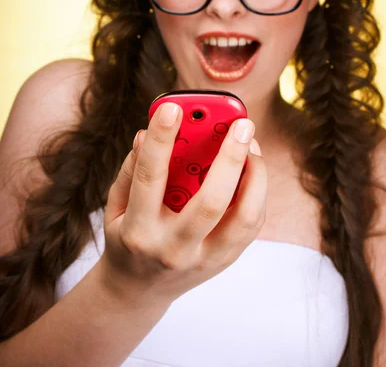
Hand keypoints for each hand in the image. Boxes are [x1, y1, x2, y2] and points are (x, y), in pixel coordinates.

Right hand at [101, 102, 266, 303]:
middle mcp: (173, 248)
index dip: (160, 140)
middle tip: (242, 124)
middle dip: (230, 158)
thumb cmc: (125, 237)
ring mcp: (203, 260)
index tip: (172, 108)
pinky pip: (250, 225)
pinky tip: (250, 169)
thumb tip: (146, 133)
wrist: (137, 291)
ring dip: (254, 176)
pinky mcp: (224, 262)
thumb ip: (131, 169)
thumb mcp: (115, 205)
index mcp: (138, 230)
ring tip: (252, 145)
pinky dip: (256, 192)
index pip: (150, 178)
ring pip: (243, 218)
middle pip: (210, 202)